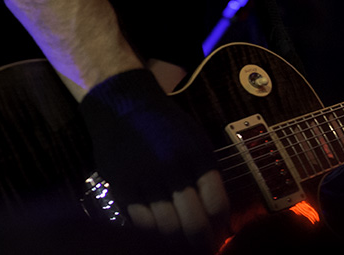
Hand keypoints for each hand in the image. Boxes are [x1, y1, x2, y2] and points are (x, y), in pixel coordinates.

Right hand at [79, 69, 229, 251]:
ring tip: (185, 249)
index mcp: (196, 154)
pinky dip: (153, 236)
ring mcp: (145, 178)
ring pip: (166, 228)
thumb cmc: (165, 123)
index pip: (217, 203)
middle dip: (203, 243)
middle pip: (193, 221)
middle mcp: (172, 167)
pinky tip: (160, 240)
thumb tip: (221, 215)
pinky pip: (141, 223)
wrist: (123, 104)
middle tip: (206, 250)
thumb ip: (207, 173)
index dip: (222, 227)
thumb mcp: (195, 139)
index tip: (222, 237)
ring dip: (179, 245)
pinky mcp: (121, 186)